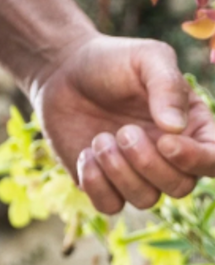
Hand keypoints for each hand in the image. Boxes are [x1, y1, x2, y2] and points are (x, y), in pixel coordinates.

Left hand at [30, 35, 214, 213]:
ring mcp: (136, 174)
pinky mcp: (104, 185)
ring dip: (120, 172)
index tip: (166, 142)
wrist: (64, 73)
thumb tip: (176, 129)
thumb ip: (167, 86)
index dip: (197, 160)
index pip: (213, 160)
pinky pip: (110, 206)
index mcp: (191, 125)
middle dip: (150, 165)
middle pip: (181, 186)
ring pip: (146, 199)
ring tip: (101, 138)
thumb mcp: (147, 59)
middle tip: (123, 131)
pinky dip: (97, 184)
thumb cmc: (113, 62)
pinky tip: (86, 153)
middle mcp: (169, 156)